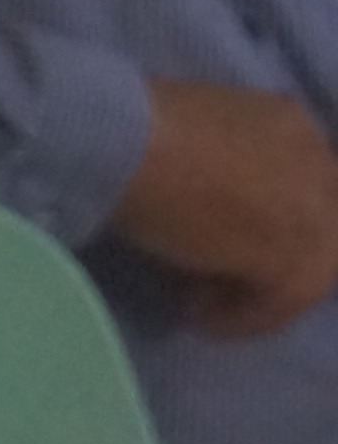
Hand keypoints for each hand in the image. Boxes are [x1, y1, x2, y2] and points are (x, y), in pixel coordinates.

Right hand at [111, 80, 337, 334]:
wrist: (126, 142)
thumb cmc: (137, 129)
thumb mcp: (197, 133)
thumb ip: (223, 164)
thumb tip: (211, 208)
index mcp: (293, 124)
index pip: (308, 187)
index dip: (274, 221)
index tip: (228, 244)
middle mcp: (316, 163)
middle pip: (321, 234)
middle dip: (275, 266)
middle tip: (219, 283)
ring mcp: (310, 210)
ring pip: (306, 273)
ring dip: (258, 299)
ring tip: (201, 306)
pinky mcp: (287, 254)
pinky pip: (278, 303)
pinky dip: (241, 319)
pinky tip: (200, 318)